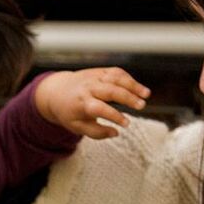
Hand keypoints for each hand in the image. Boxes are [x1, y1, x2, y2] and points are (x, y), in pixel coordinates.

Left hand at [35, 68, 150, 138]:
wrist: (56, 91)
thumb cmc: (69, 111)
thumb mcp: (76, 127)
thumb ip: (96, 133)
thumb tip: (115, 132)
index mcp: (81, 103)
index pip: (100, 108)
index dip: (114, 116)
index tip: (126, 124)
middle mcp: (88, 88)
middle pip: (110, 90)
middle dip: (127, 97)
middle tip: (141, 106)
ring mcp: (94, 77)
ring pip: (116, 78)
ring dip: (132, 85)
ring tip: (146, 95)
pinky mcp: (99, 71)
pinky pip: (116, 72)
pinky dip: (128, 78)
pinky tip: (137, 88)